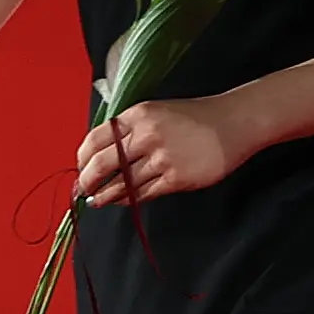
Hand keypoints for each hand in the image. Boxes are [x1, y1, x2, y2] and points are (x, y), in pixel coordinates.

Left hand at [71, 95, 248, 209]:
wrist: (232, 124)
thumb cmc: (194, 118)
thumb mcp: (157, 112)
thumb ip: (131, 129)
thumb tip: (103, 153)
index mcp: (138, 115)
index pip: (97, 137)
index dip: (83, 156)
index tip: (81, 166)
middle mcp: (146, 135)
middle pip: (103, 163)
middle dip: (87, 180)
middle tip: (82, 189)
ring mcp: (161, 158)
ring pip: (122, 183)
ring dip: (105, 195)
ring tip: (95, 201)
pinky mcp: (175, 178)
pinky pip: (143, 194)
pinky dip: (128, 200)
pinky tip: (120, 202)